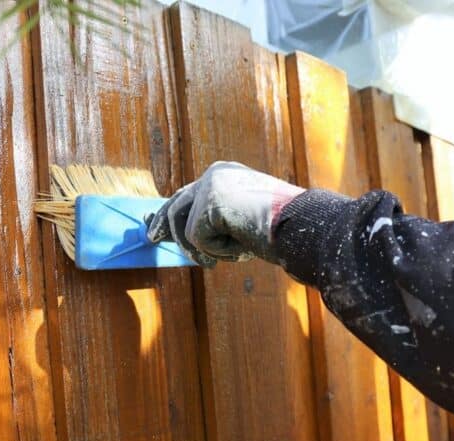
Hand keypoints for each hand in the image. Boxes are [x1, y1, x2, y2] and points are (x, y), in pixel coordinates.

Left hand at [146, 161, 303, 266]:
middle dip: (163, 224)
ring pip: (186, 228)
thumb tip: (186, 238)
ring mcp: (210, 186)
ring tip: (231, 253)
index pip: (189, 194)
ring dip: (206, 249)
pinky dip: (220, 251)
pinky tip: (243, 245)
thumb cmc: (279, 230)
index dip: (170, 212)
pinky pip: (199, 240)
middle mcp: (214, 174)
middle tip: (151, 239)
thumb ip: (215, 223)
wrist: (301, 225)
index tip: (155, 226)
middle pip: (177, 203)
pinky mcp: (209, 203)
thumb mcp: (240, 223)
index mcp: (225, 175)